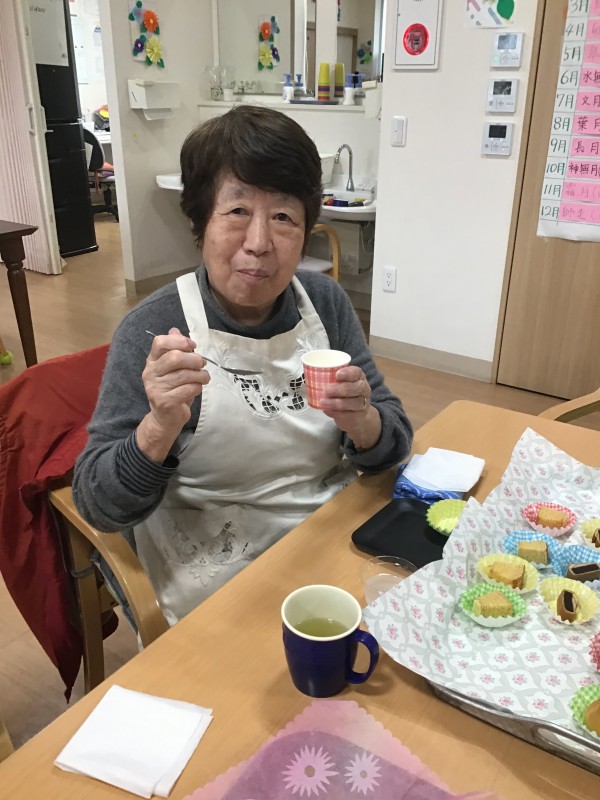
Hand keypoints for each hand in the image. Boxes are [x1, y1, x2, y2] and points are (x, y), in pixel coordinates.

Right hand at [138, 327, 209, 460]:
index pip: (160, 342)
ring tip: (204, 378)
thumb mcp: (173, 369)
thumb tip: (175, 331)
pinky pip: (188, 389)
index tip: (192, 345)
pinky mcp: (165, 402)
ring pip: (185, 374)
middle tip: (202, 364)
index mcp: (152, 361)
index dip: (179, 341)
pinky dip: (197, 387)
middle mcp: (150, 373)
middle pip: (175, 357)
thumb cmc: (172, 389)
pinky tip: (196, 389)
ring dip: (200, 375)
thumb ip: (174, 350)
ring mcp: (155, 388)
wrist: (165, 418)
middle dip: (194, 359)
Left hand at [318, 366, 381, 449]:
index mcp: (359, 378)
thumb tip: (314, 375)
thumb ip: (333, 380)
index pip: (357, 372)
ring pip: (352, 403)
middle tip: (326, 390)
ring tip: (322, 402)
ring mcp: (363, 404)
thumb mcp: (341, 384)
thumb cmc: (345, 395)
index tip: (337, 374)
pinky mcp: (358, 416)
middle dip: (340, 389)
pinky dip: (335, 412)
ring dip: (335, 402)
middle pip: (356, 388)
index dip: (348, 373)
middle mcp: (364, 389)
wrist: (356, 415)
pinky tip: (326, 410)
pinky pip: (347, 415)